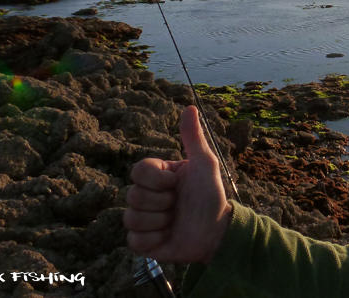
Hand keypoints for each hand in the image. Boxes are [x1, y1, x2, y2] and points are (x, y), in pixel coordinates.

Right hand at [125, 105, 233, 263]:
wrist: (217, 231)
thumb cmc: (211, 195)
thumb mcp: (205, 164)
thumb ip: (193, 138)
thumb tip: (190, 106)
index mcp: (157, 176)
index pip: (138, 171)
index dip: (157, 180)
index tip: (176, 184)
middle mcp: (146, 195)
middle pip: (133, 196)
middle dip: (162, 203)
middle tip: (178, 205)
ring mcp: (142, 219)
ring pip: (132, 218)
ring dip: (160, 221)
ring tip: (175, 221)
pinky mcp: (142, 242)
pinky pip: (134, 241)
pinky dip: (155, 239)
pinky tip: (168, 236)